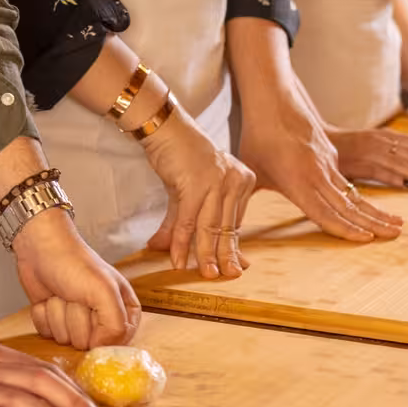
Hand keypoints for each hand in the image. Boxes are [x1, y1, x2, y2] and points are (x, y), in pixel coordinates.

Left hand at [12, 207, 139, 348]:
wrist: (40, 247)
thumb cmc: (75, 263)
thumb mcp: (105, 291)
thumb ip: (115, 325)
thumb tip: (100, 349)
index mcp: (124, 309)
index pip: (120, 341)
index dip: (105, 333)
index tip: (95, 314)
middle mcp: (102, 318)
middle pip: (89, 344)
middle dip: (77, 319)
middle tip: (76, 296)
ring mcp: (76, 321)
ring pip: (66, 340)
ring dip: (59, 315)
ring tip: (62, 293)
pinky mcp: (54, 321)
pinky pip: (47, 335)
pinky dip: (44, 316)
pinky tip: (47, 298)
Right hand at [138, 106, 256, 278]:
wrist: (165, 129)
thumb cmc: (179, 157)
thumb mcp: (189, 192)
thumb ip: (189, 224)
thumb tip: (184, 257)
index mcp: (242, 180)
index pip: (236, 220)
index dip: (233, 246)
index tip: (236, 267)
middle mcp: (234, 181)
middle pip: (227, 227)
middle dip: (225, 256)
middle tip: (224, 276)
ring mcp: (217, 182)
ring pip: (210, 227)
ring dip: (205, 254)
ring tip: (204, 274)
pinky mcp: (196, 185)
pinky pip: (188, 221)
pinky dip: (182, 243)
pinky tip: (178, 260)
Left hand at [239, 121, 402, 242]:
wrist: (273, 98)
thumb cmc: (257, 137)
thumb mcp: (248, 172)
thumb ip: (241, 203)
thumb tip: (225, 228)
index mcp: (297, 180)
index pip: (324, 211)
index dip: (344, 228)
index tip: (366, 239)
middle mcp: (317, 173)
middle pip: (348, 205)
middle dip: (374, 223)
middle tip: (397, 235)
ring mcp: (328, 163)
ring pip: (353, 194)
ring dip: (375, 211)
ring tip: (398, 224)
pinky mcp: (331, 155)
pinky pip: (347, 182)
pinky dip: (362, 198)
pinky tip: (374, 211)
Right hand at [330, 129, 407, 189]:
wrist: (318, 144)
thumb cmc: (349, 151)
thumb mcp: (375, 148)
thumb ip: (395, 156)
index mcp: (387, 136)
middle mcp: (382, 141)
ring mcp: (371, 151)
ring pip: (401, 161)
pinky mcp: (360, 162)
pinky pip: (381, 170)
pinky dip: (395, 177)